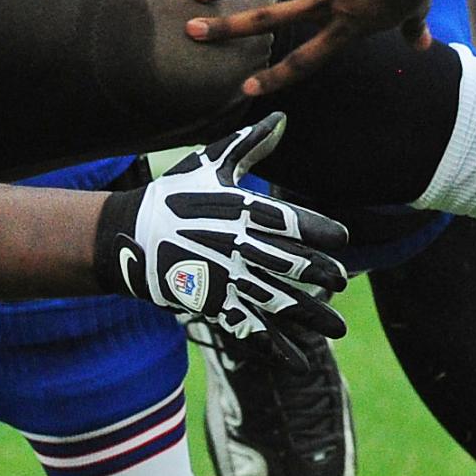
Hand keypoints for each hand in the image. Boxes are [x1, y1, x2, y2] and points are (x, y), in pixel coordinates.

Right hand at [95, 115, 347, 363]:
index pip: (294, 222)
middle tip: (341, 284)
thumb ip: (251, 144)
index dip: (322, 232)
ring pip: (280, 301)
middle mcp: (241, 246)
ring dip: (311, 316)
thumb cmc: (175, 194)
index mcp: (243, 211)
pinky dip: (277, 346)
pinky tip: (301, 359)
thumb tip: (281, 116)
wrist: (131, 235)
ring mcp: (228, 279)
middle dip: (323, 276)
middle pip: (293, 265)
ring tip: (337, 329)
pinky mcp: (214, 305)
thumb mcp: (211, 163)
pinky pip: (252, 328)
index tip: (343, 240)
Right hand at [185, 0, 439, 96]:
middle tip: (194, 32)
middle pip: (268, 21)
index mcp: (346, 27)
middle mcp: (323, 4)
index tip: (247, 88)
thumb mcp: (416, 8)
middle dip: (228, 29)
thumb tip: (424, 47)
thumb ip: (413, 29)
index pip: (306, 59)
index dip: (276, 77)